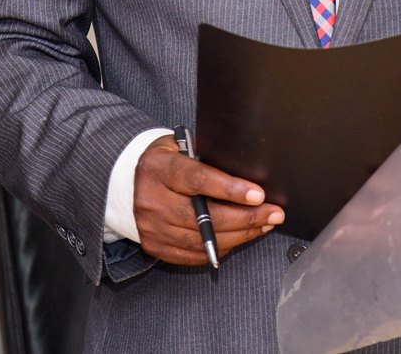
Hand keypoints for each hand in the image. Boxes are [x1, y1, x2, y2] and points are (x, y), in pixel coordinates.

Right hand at [133, 135, 284, 264]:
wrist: (126, 182)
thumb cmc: (164, 160)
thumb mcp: (180, 146)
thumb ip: (206, 157)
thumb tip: (246, 170)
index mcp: (159, 169)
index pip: (198, 181)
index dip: (230, 189)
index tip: (258, 194)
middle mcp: (152, 201)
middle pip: (205, 217)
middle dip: (246, 217)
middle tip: (273, 213)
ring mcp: (152, 228)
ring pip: (204, 240)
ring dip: (240, 235)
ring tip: (263, 225)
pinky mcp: (155, 246)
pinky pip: (194, 254)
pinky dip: (222, 247)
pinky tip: (240, 237)